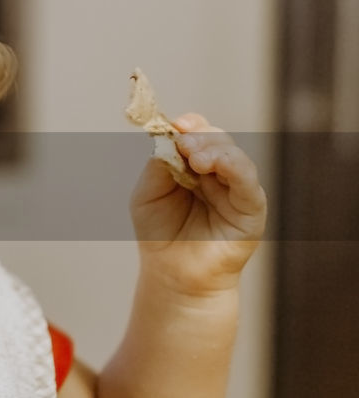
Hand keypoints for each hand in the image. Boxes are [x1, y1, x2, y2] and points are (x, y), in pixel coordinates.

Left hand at [129, 113, 266, 294]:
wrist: (172, 273)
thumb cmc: (159, 233)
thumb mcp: (147, 194)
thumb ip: (159, 165)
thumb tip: (170, 138)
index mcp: (193, 165)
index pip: (198, 134)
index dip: (190, 125)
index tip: (177, 124)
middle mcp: (218, 173)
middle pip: (218, 140)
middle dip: (200, 137)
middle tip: (184, 142)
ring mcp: (236, 190)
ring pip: (234, 157)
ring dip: (215, 150)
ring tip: (195, 157)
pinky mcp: (251, 210)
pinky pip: (248, 183)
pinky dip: (236, 168)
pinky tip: (219, 164)